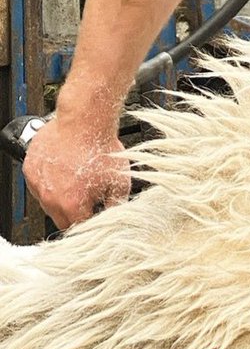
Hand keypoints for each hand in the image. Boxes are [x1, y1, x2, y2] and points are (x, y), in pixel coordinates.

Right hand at [23, 112, 129, 228]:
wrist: (84, 121)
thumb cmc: (101, 147)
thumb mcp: (120, 181)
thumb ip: (116, 204)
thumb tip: (115, 216)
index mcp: (72, 205)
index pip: (78, 227)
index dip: (90, 219)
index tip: (95, 210)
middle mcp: (51, 198)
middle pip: (61, 218)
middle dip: (75, 210)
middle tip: (88, 194)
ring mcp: (38, 184)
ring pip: (48, 201)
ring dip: (60, 195)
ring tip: (76, 177)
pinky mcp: (31, 169)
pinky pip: (38, 183)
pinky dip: (49, 179)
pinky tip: (64, 168)